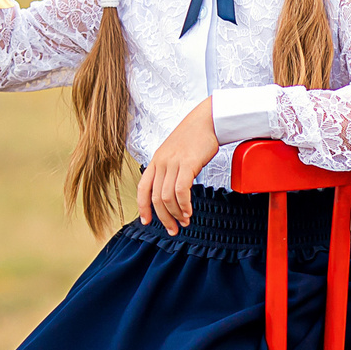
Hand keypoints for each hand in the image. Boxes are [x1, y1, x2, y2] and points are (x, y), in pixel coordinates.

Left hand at [137, 100, 219, 234]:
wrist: (208, 119)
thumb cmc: (195, 136)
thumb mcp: (175, 153)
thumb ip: (170, 168)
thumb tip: (172, 189)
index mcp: (156, 161)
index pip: (142, 188)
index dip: (143, 208)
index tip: (147, 221)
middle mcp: (161, 162)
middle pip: (155, 198)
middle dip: (163, 218)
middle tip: (173, 229)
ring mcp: (173, 163)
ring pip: (167, 197)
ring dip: (175, 214)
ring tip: (184, 222)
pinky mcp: (188, 163)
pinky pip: (181, 190)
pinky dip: (184, 205)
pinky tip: (189, 211)